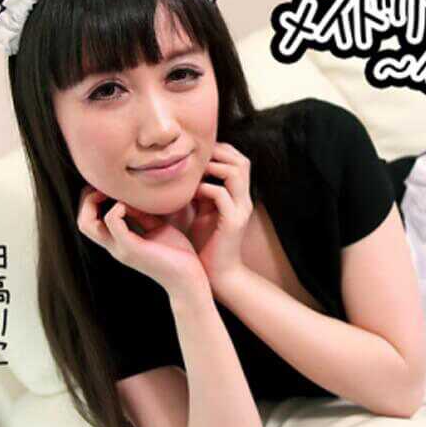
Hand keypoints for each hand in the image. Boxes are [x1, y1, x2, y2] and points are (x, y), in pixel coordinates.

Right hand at [76, 185, 209, 297]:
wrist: (189, 280)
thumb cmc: (178, 255)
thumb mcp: (158, 228)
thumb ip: (142, 215)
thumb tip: (130, 199)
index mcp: (120, 242)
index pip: (91, 221)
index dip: (94, 201)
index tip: (111, 188)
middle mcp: (115, 246)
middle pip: (83, 222)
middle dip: (88, 199)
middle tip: (106, 188)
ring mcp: (121, 248)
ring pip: (88, 224)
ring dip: (94, 202)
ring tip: (113, 194)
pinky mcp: (132, 248)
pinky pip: (112, 222)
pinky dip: (116, 209)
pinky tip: (128, 205)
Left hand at [187, 142, 253, 292]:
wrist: (219, 274)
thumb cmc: (206, 244)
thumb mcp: (201, 213)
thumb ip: (198, 194)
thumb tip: (181, 175)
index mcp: (238, 196)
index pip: (238, 160)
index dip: (219, 152)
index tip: (196, 157)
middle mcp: (243, 200)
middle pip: (242, 161)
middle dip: (218, 154)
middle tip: (194, 160)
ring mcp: (241, 210)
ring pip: (236, 171)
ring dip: (213, 167)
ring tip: (194, 174)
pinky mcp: (234, 222)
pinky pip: (223, 195)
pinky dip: (206, 189)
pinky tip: (192, 194)